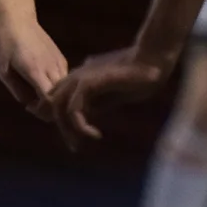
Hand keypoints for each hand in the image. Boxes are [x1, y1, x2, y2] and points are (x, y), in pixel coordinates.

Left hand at [0, 16, 69, 116]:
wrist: (18, 21)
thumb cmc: (6, 46)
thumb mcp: (4, 72)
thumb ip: (17, 91)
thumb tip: (30, 106)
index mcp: (35, 71)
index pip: (49, 100)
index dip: (43, 111)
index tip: (31, 109)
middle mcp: (51, 67)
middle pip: (60, 98)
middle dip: (49, 107)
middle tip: (35, 106)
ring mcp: (59, 62)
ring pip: (65, 89)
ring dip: (54, 97)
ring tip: (39, 96)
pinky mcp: (62, 58)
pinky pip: (64, 79)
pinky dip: (57, 87)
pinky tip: (44, 84)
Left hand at [46, 45, 173, 147]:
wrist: (152, 59)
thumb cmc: (138, 75)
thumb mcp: (113, 94)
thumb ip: (98, 102)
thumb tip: (87, 115)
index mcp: (81, 76)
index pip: (58, 99)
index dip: (60, 119)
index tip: (73, 139)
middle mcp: (77, 75)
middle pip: (54, 105)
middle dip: (62, 128)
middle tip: (75, 147)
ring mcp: (80, 78)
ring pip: (59, 108)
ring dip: (68, 130)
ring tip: (79, 146)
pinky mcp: (88, 83)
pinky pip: (73, 110)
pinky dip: (80, 126)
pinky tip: (95, 135)